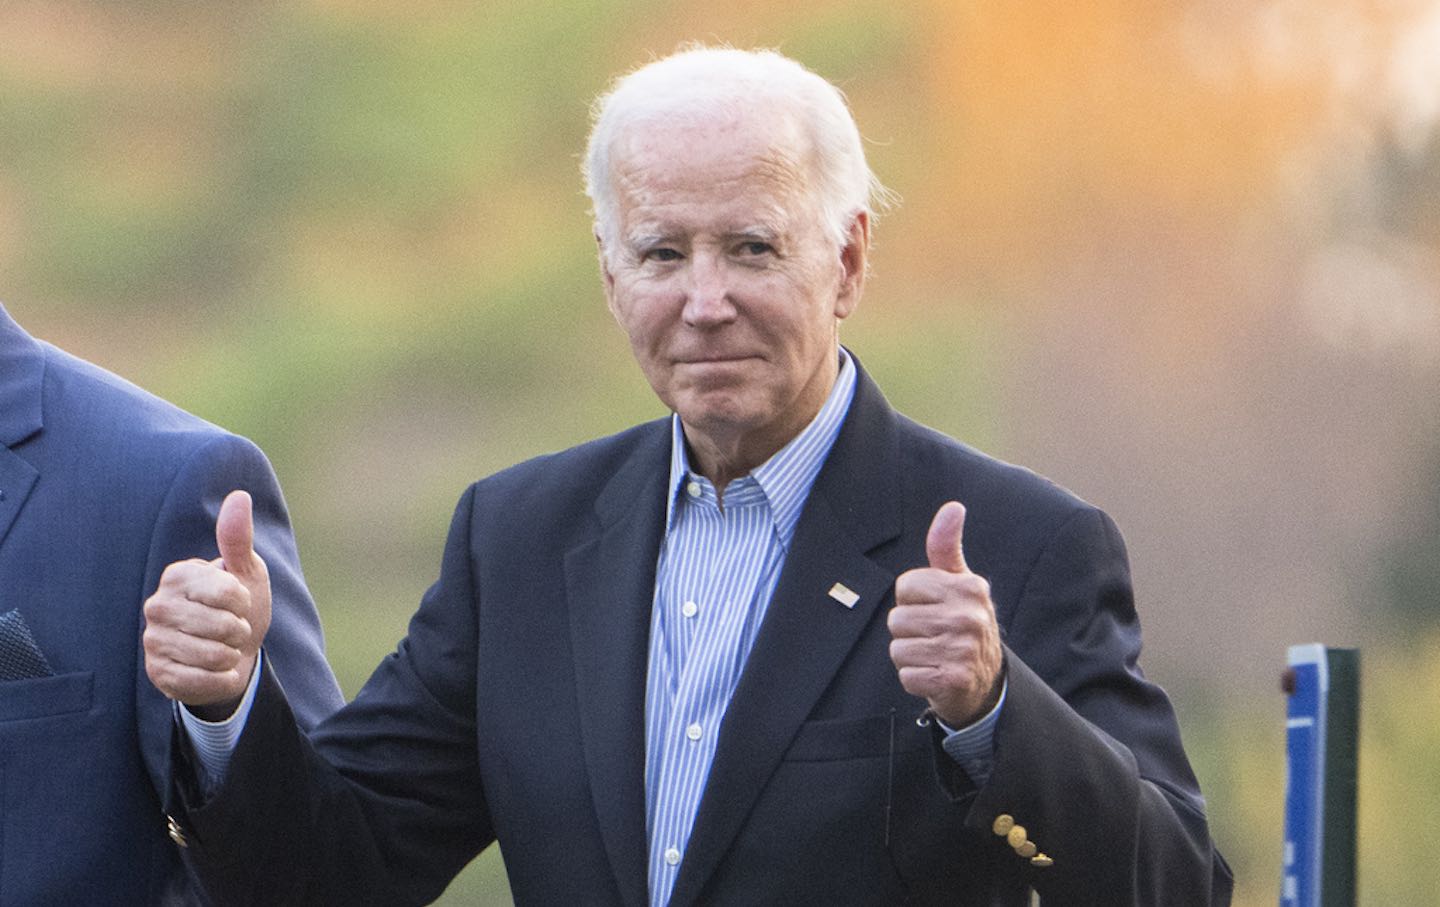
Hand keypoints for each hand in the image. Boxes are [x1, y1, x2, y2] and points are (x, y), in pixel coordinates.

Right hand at [143, 490, 272, 719]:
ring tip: (225, 648)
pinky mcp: (158, 673)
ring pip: (213, 655)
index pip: (226, 591)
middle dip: (240, 631)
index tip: (239, 601)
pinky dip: (222, 679)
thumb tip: (239, 496)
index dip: (244, 601)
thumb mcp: (245, 572)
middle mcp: (158, 605)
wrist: (232, 653)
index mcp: (178, 575)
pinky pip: (202, 681)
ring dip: (232, 655)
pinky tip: (217, 670)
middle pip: (222, 625)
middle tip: (233, 628)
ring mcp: (153, 640)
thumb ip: (238, 538)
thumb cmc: (238, 608)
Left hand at [888, 501, 1002, 726]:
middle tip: (934, 637)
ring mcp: (963, 650)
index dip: (912, 600)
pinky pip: (906, 676)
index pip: (905, 586)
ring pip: (898, 649)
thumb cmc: (963, 623)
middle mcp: (969, 617)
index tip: (933, 609)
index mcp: (968, 588)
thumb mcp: (959, 583)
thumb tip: (953, 507)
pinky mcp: (953, 680)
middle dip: (909, 631)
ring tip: (934, 655)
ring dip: (911, 656)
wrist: (986, 682)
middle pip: (897, 619)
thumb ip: (947, 546)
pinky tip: (935, 675)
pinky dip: (915, 679)